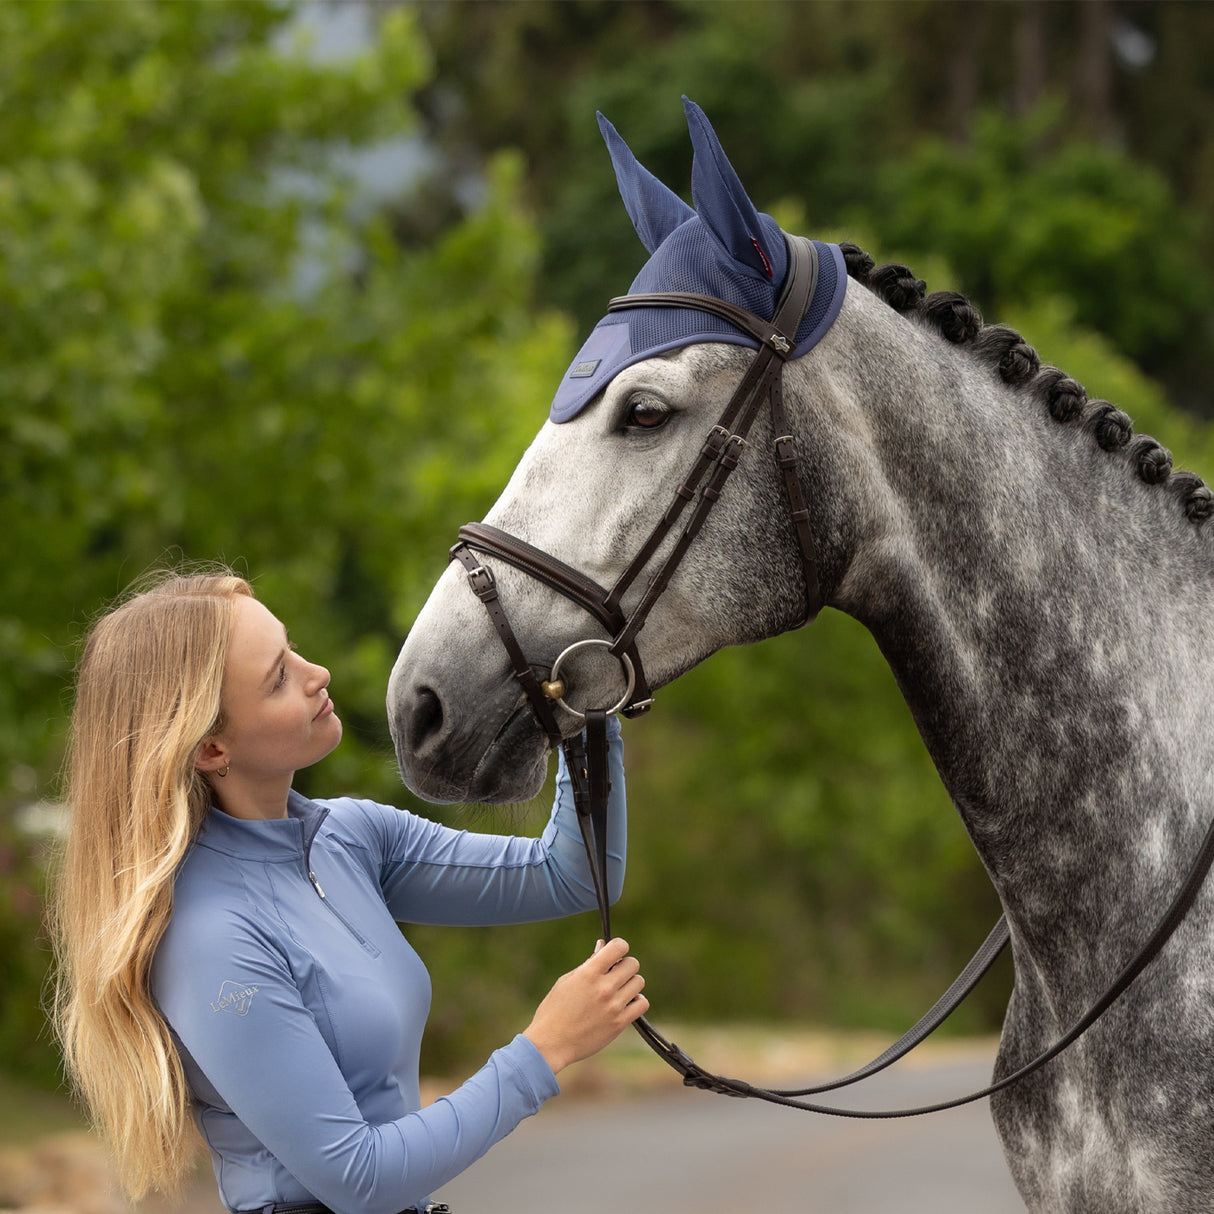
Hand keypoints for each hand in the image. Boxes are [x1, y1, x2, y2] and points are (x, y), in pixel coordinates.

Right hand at [523, 937, 648, 1074]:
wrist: (551, 1043)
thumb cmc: (554, 1010)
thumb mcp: (567, 981)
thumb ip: (588, 964)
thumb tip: (602, 946)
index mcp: (588, 973)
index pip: (618, 947)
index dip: (619, 946)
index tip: (615, 952)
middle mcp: (603, 988)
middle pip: (632, 964)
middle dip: (624, 965)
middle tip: (614, 973)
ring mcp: (613, 1006)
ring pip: (639, 982)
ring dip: (630, 983)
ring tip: (618, 989)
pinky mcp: (619, 1023)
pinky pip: (642, 1003)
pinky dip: (636, 1001)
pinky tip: (625, 1003)